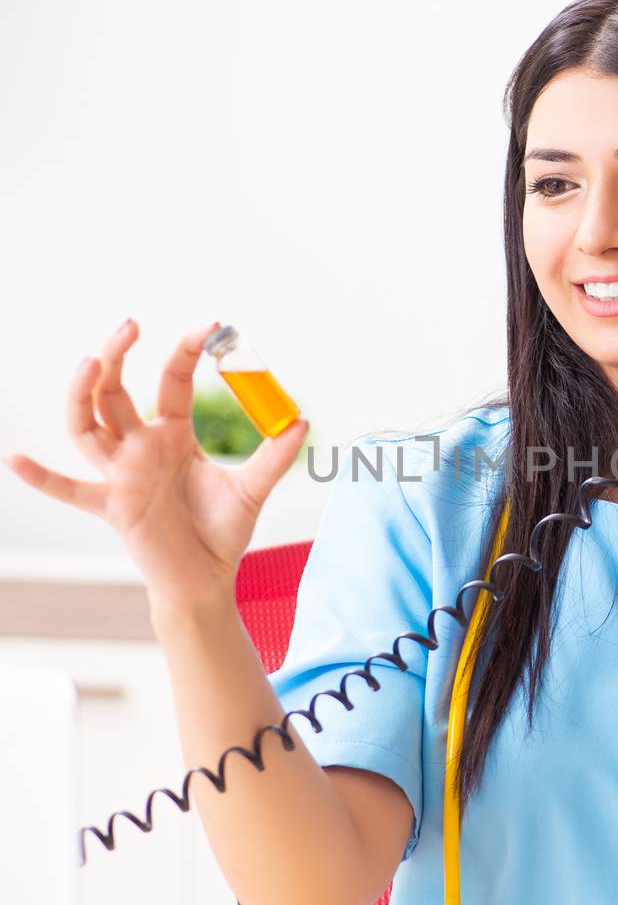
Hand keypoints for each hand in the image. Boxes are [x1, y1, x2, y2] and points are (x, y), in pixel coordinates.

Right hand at [2, 319, 308, 612]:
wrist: (206, 579)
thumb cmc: (222, 532)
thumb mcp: (252, 489)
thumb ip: (273, 456)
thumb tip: (302, 421)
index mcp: (172, 435)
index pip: (170, 381)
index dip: (184, 352)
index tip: (209, 327)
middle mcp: (140, 448)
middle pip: (115, 391)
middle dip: (119, 355)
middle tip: (130, 325)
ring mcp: (121, 475)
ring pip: (88, 426)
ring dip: (83, 394)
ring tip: (91, 362)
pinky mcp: (112, 506)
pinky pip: (70, 490)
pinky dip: (41, 477)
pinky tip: (14, 459)